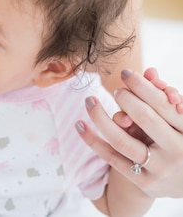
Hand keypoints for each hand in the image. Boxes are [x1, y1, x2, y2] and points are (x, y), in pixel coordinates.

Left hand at [76, 68, 182, 197]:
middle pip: (145, 117)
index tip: (125, 72)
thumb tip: (149, 71)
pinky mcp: (144, 182)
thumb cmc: (177, 139)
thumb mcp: (176, 119)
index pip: (162, 104)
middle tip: (116, 91)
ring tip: (90, 101)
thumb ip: (161, 96)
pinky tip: (80, 125)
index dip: (142, 86)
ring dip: (101, 118)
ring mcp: (159, 168)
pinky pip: (113, 158)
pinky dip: (94, 141)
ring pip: (123, 141)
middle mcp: (175, 150)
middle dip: (126, 98)